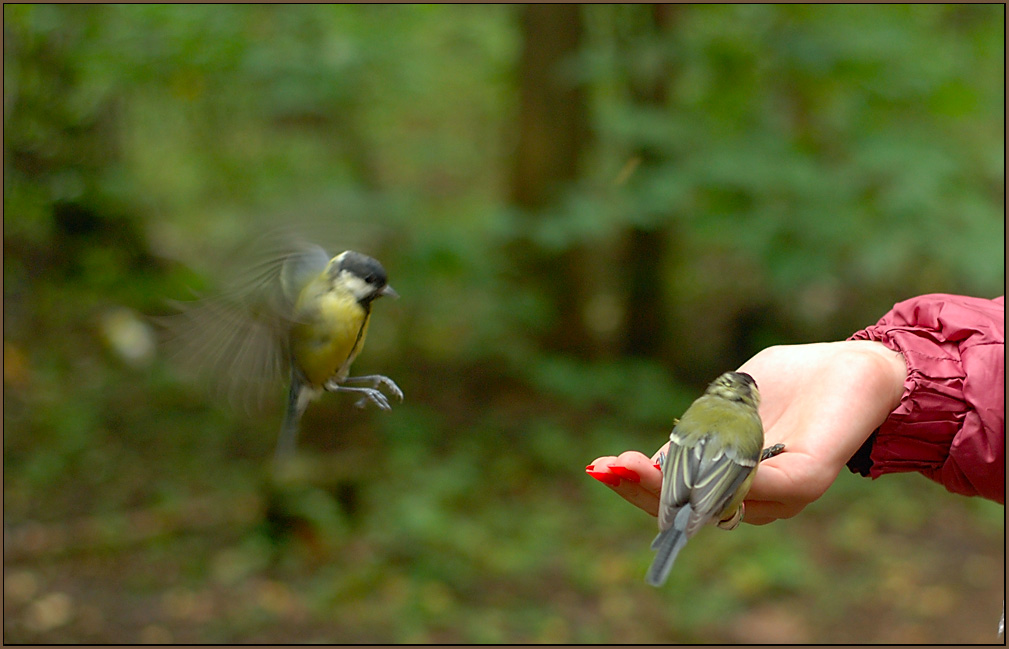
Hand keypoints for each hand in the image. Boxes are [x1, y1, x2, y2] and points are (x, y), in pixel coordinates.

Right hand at [587, 341, 906, 524]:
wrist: (862, 365)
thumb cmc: (795, 380)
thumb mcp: (729, 402)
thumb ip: (698, 429)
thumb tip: (652, 455)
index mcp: (733, 479)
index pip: (678, 495)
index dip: (636, 485)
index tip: (599, 468)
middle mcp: (756, 496)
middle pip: (690, 510)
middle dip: (643, 490)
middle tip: (608, 469)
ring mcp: (783, 492)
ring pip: (719, 503)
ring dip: (670, 487)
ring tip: (630, 465)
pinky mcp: (809, 476)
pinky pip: (765, 487)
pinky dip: (726, 480)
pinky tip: (685, 462)